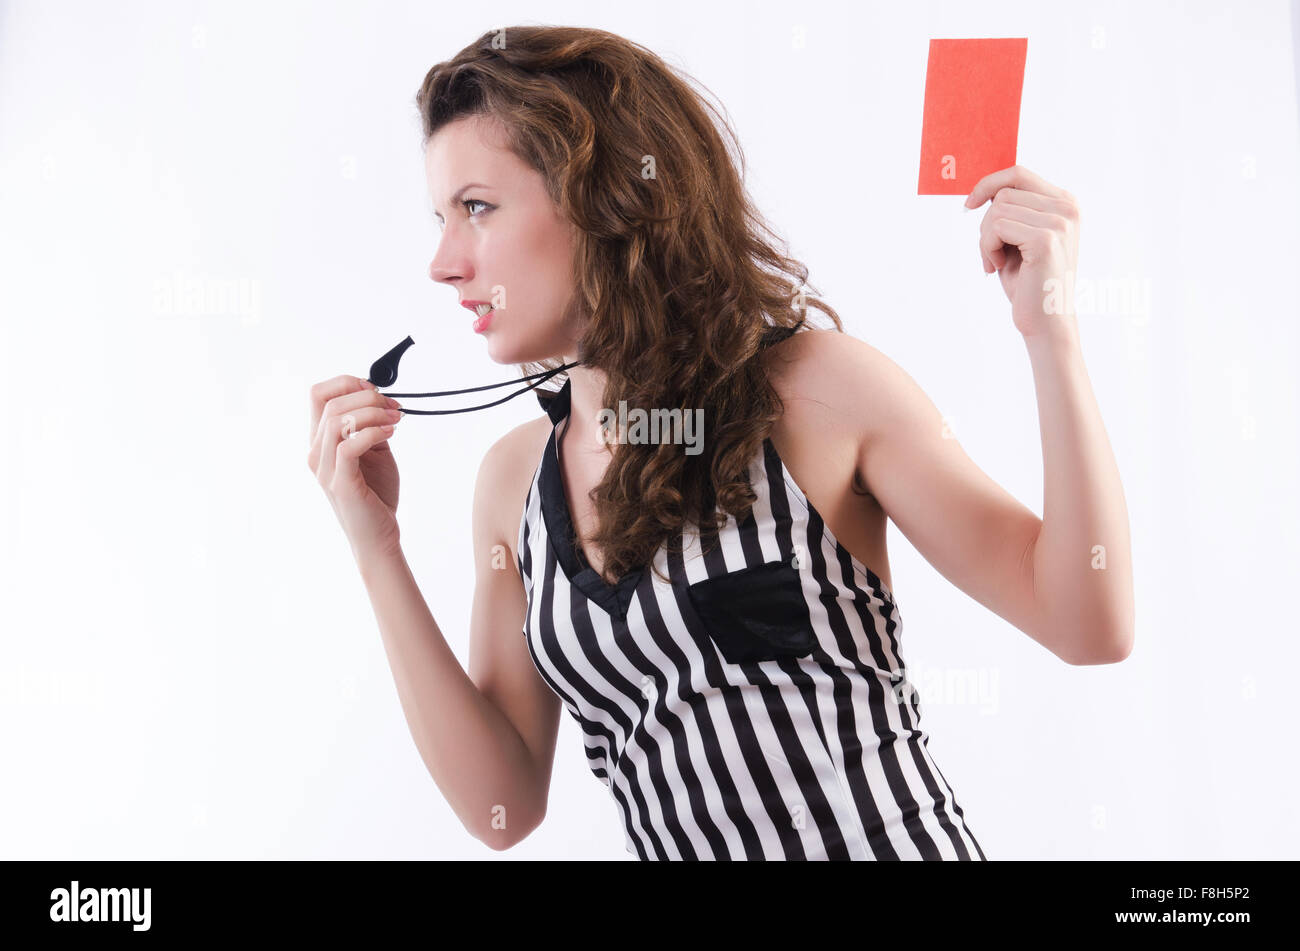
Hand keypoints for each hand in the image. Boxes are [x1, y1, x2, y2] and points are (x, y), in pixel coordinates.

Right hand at [307, 375, 405, 559]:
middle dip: (367, 396)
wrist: (378, 535)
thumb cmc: (376, 495)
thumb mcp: (375, 450)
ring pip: (337, 420)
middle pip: (330, 402)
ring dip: (372, 413)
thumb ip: (370, 425)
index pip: (319, 394)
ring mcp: (325, 468)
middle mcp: (316, 452)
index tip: (378, 391)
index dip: (348, 383)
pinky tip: (391, 435)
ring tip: (395, 420)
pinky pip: (348, 446)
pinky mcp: (341, 483)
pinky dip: (372, 433)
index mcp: (321, 441)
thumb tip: (379, 397)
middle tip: (394, 408)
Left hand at [965, 165, 1080, 339]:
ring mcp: (1060, 222)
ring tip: (995, 262)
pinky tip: (997, 267)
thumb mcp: (1018, 238)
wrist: (1045, 320)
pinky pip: (996, 228)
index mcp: (1065, 203)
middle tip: (991, 253)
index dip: (988, 184)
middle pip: (1003, 193)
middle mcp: (1067, 208)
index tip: (969, 204)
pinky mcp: (1046, 239)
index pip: (1018, 173)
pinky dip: (987, 248)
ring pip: (997, 210)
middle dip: (986, 224)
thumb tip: (984, 187)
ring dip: (985, 239)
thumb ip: (1011, 211)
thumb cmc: (1027, 281)